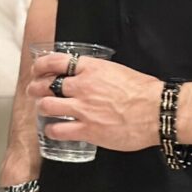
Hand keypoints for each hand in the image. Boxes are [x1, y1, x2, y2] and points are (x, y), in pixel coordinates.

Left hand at [29, 52, 162, 151]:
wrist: (156, 111)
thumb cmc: (142, 90)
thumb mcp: (116, 71)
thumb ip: (97, 73)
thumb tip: (87, 75)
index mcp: (90, 68)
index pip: (56, 61)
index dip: (41, 66)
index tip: (37, 70)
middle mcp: (82, 86)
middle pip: (46, 84)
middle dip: (36, 88)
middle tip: (34, 91)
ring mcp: (83, 109)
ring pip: (48, 106)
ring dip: (42, 107)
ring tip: (43, 109)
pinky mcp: (88, 130)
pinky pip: (59, 130)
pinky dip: (52, 130)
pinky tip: (53, 129)